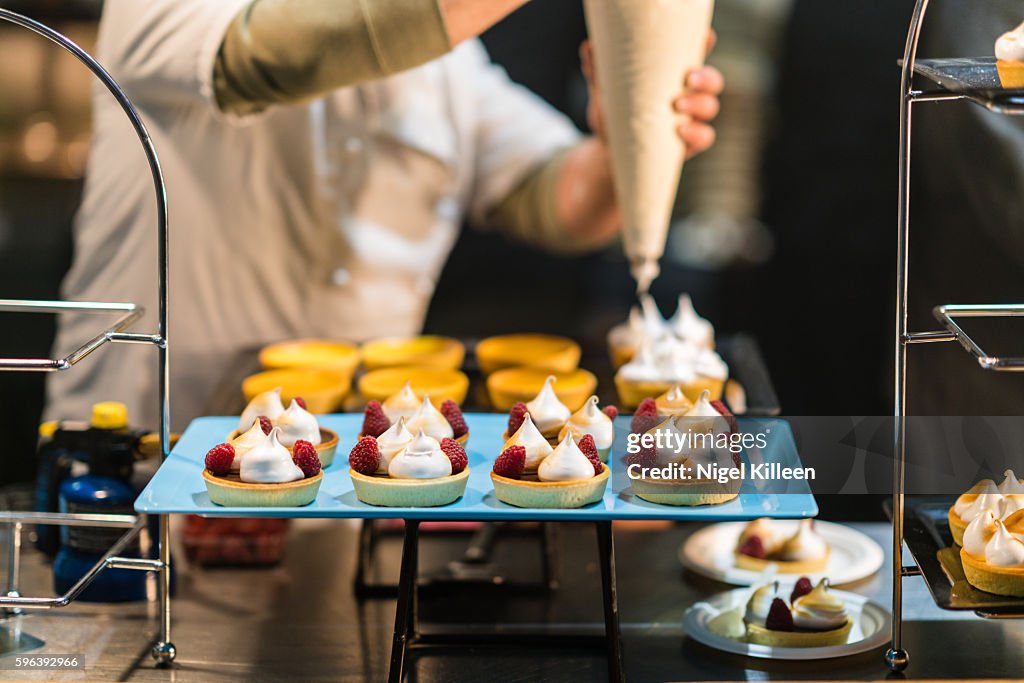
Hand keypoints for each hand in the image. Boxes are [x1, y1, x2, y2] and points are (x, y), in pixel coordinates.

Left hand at [580, 30, 722, 159]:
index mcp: (672, 73)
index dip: (705, 43)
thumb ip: (597, 71)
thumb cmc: (612, 112)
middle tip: (688, 78)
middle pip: (712, 80)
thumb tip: (589, 48)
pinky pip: (705, 136)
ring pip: (711, 106)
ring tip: (678, 107)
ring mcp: (692, 118)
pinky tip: (681, 131)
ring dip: (699, 104)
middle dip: (706, 77)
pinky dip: (697, 133)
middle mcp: (688, 93)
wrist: (609, 148)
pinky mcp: (689, 142)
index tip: (706, 37)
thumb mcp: (603, 91)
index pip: (695, 53)